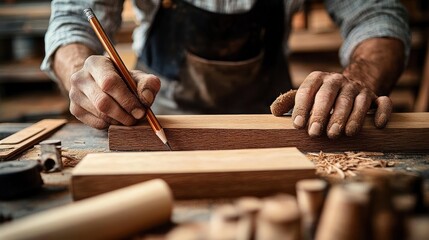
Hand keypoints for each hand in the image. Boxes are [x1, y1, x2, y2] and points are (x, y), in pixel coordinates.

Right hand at [68, 55, 159, 128]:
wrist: (98, 82)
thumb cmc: (121, 79)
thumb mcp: (136, 76)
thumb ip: (148, 84)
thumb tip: (146, 98)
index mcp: (95, 63)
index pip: (110, 83)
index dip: (127, 99)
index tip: (141, 110)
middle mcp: (80, 77)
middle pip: (103, 102)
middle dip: (124, 113)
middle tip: (137, 117)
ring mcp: (74, 94)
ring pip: (100, 115)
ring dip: (120, 120)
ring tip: (130, 117)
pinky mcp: (75, 110)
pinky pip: (97, 124)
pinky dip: (112, 125)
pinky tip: (118, 118)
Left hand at [271, 71, 391, 138]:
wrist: (356, 79)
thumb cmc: (324, 94)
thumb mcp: (306, 94)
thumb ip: (290, 101)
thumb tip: (273, 112)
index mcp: (318, 78)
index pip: (308, 90)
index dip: (302, 107)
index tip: (298, 125)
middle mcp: (339, 80)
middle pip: (330, 95)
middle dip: (322, 114)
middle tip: (315, 133)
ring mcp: (358, 88)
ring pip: (355, 101)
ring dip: (348, 118)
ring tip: (340, 134)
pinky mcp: (375, 96)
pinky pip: (383, 102)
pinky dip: (382, 113)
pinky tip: (378, 125)